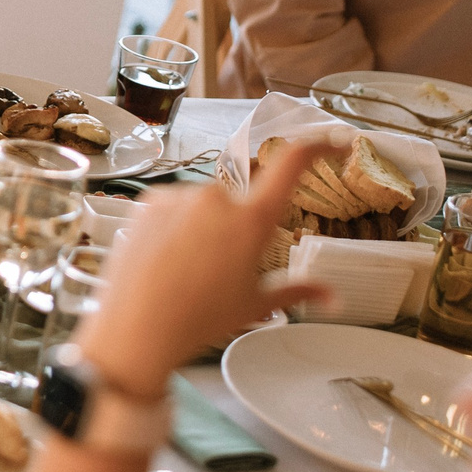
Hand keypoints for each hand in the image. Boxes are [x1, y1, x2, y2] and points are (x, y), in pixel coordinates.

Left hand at [74, 142, 335, 400]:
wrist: (135, 330)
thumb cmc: (199, 320)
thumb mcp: (254, 305)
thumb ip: (298, 291)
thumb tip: (333, 297)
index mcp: (252, 220)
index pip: (293, 163)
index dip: (319, 145)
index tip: (336, 141)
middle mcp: (217, 197)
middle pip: (239, 202)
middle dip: (235, 229)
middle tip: (219, 270)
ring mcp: (179, 195)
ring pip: (203, 207)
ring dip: (203, 229)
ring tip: (185, 271)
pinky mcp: (148, 200)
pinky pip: (173, 207)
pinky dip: (174, 228)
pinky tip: (164, 259)